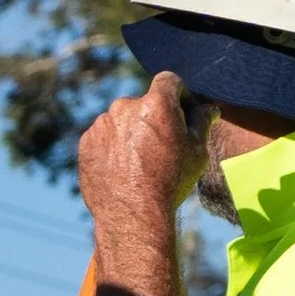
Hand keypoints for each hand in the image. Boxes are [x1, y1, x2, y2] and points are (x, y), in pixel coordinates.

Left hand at [76, 74, 206, 226]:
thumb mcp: (197, 151)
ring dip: (130, 133)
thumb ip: (202, 122)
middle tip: (161, 147)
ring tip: (139, 164)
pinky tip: (122, 170)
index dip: (179, 95)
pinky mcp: (86, 142)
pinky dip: (112, 147)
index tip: (183, 114)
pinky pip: (103, 137)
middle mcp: (124, 106)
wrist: (131, 214)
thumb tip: (208, 108)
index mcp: (156, 103)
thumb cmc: (170, 182)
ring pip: (121, 121)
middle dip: (153, 118)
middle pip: (143, 103)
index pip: (170, 81)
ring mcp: (102, 124)